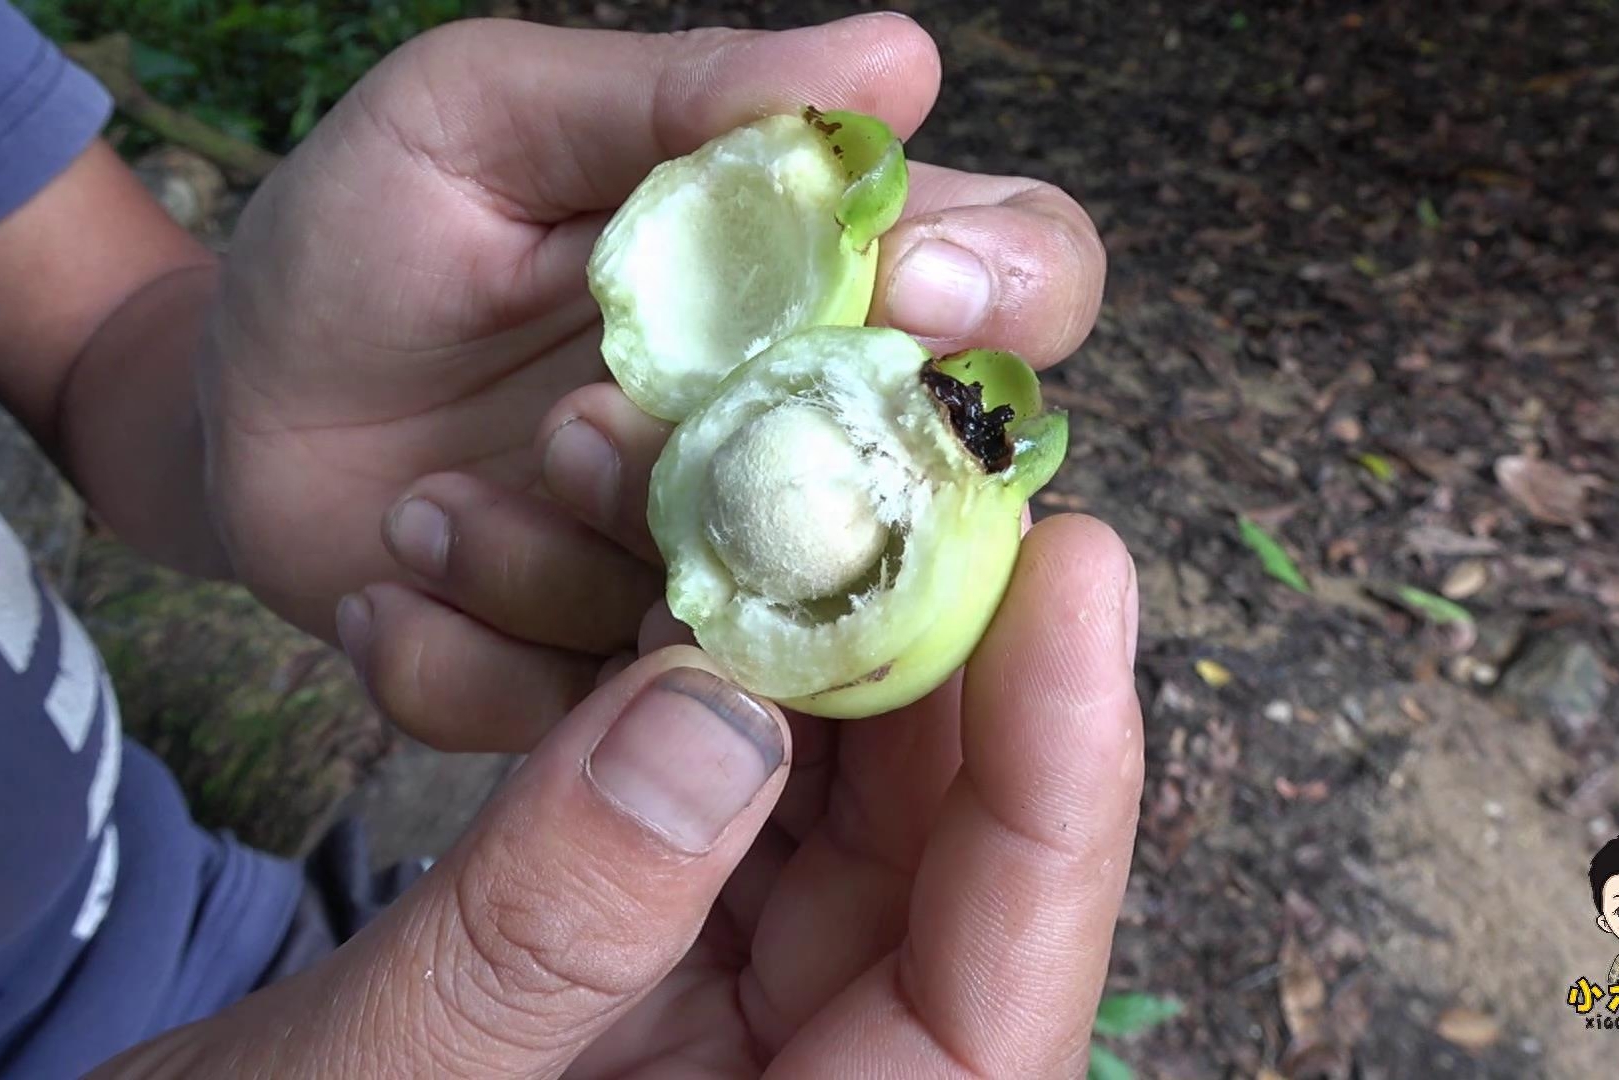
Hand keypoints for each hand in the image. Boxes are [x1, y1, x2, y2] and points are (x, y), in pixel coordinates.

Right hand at [93, 513, 1141, 1078]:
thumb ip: (545, 931)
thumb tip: (713, 712)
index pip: (999, 988)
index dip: (1059, 774)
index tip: (1073, 568)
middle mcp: (813, 1073)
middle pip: (932, 846)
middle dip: (897, 629)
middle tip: (877, 440)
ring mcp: (740, 1006)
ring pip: (821, 782)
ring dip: (758, 610)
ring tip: (674, 449)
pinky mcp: (656, 941)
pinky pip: (710, 774)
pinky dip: (665, 653)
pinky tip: (619, 532)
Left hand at [199, 13, 1104, 748]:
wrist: (239, 409)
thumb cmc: (368, 237)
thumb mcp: (481, 121)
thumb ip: (672, 97)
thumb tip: (897, 58)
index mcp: (816, 289)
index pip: (1018, 278)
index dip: (1009, 290)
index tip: (910, 288)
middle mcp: (803, 446)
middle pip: (941, 495)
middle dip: (776, 482)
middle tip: (580, 427)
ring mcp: (721, 582)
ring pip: (762, 634)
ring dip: (577, 569)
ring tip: (430, 504)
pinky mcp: (617, 693)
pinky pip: (602, 724)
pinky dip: (475, 661)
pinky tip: (389, 590)